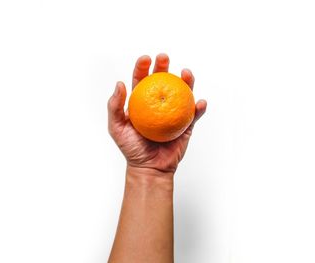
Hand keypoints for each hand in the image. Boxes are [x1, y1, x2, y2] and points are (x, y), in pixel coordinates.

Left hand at [108, 54, 206, 173]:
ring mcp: (174, 113)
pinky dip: (199, 108)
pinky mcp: (186, 124)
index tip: (146, 59)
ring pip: (182, 93)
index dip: (143, 67)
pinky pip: (195, 114)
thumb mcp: (116, 128)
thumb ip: (114, 106)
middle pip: (163, 81)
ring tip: (186, 73)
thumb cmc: (131, 148)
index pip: (142, 80)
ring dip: (186, 81)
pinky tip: (199, 102)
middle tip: (164, 58)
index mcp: (142, 102)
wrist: (149, 168)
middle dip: (164, 67)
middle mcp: (159, 104)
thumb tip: (120, 83)